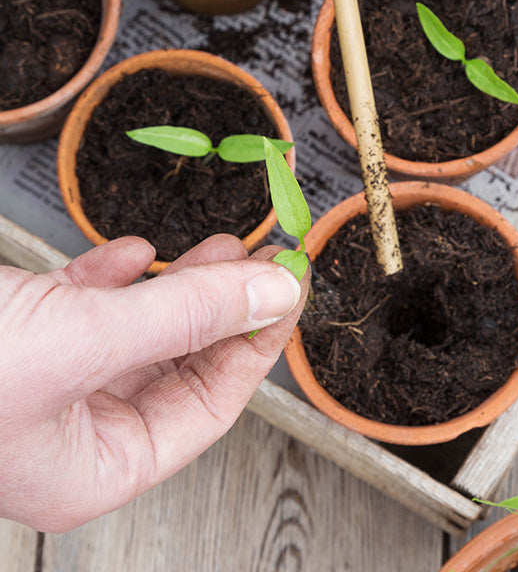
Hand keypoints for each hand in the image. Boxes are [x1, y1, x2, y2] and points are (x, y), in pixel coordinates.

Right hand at [0, 234, 307, 531]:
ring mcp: (47, 384)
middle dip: (225, 307)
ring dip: (182, 286)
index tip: (291, 290)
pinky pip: (85, 307)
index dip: (258, 344)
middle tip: (265, 260)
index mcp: (95, 469)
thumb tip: (275, 294)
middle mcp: (74, 433)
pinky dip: (115, 277)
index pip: (210, 408)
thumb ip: (187, 317)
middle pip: (180, 365)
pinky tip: (134, 253)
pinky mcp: (19, 336)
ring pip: (138, 332)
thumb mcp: (85, 342)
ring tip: (224, 247)